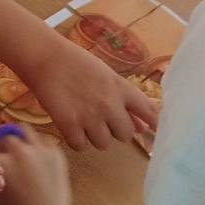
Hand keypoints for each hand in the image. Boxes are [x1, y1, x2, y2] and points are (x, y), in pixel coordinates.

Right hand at [0, 124, 75, 204]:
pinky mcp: (56, 153)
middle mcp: (19, 150)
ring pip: (25, 131)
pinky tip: (38, 159)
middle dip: (2, 145)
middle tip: (4, 156)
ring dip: (20, 139)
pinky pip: (44, 140)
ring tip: (21, 151)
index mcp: (0, 161)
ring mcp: (40, 149)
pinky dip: (38, 146)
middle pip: (5, 136)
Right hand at [16, 34, 158, 151]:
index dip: (155, 124)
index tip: (157, 132)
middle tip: (102, 119)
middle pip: (125, 135)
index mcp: (121, 88)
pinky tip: (70, 124)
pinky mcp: (70, 126)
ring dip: (94, 136)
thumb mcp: (106, 76)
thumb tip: (142, 125)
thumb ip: (125, 100)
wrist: (47, 58)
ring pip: (103, 144)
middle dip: (115, 130)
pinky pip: (80, 146)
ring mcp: (90, 116)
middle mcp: (110, 104)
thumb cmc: (77, 62)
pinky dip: (75, 139)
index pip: (148, 110)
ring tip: (82, 118)